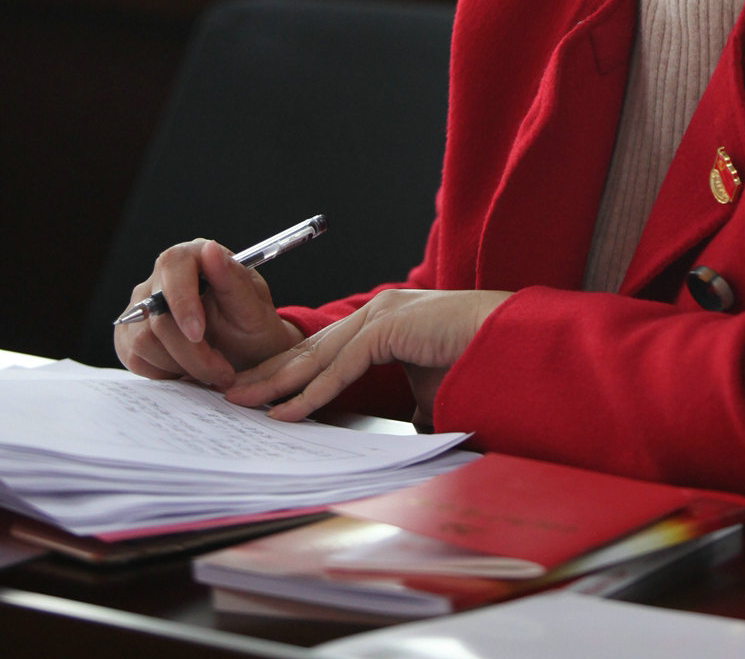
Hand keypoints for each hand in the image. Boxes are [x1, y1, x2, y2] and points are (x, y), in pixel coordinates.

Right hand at [113, 237, 302, 389]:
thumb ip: (233, 279)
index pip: (172, 265)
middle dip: (191, 351)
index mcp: (195, 256)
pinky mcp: (129, 334)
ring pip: (143, 340)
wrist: (245, 357)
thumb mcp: (254, 307)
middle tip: (221, 370)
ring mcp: (140, 306)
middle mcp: (162, 277)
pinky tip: (188, 368)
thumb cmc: (253, 328)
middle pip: (157, 313)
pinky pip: (134, 357)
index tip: (198, 334)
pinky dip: (164, 372)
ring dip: (181, 365)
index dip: (182, 302)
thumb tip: (210, 249)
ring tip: (210, 368)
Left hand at [224, 287, 511, 422]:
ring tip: (242, 402)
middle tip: (232, 395)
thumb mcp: (430, 390)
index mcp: (383, 322)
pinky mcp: (391, 329)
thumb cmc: (478, 363)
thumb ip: (408, 405)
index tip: (262, 394)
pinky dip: (311, 393)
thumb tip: (401, 432)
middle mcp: (376, 312)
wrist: (513, 344)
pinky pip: (343, 368)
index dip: (291, 372)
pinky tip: (285, 411)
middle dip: (268, 374)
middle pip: (310, 349)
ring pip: (317, 356)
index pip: (325, 349)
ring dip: (276, 383)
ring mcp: (382, 316)